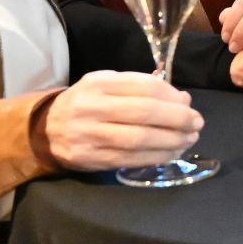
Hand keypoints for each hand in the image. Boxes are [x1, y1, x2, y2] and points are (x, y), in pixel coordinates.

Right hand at [43, 70, 202, 170]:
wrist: (45, 130)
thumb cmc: (86, 103)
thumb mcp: (108, 85)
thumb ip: (142, 88)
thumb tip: (182, 100)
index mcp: (98, 84)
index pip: (144, 87)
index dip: (171, 97)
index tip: (189, 104)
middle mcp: (91, 108)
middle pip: (144, 114)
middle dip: (178, 120)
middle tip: (197, 124)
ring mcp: (89, 135)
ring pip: (139, 140)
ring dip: (172, 141)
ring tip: (189, 140)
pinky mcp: (91, 159)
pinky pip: (131, 159)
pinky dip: (157, 157)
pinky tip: (172, 153)